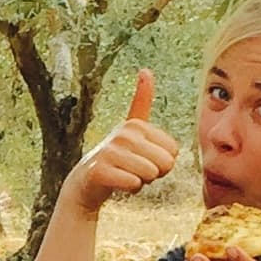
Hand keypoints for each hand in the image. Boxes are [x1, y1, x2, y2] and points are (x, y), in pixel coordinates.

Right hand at [62, 71, 179, 215]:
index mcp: (136, 124)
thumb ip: (142, 101)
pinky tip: (118, 183)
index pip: (173, 150)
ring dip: (141, 182)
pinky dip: (130, 190)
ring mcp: (111, 151)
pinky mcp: (101, 169)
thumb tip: (145, 70)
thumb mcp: (134, 131)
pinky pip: (134, 184)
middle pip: (166, 163)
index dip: (164, 162)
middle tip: (134, 170)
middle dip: (154, 174)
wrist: (86, 182)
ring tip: (125, 175)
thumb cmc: (118, 160)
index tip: (145, 158)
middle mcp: (124, 133)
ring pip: (150, 174)